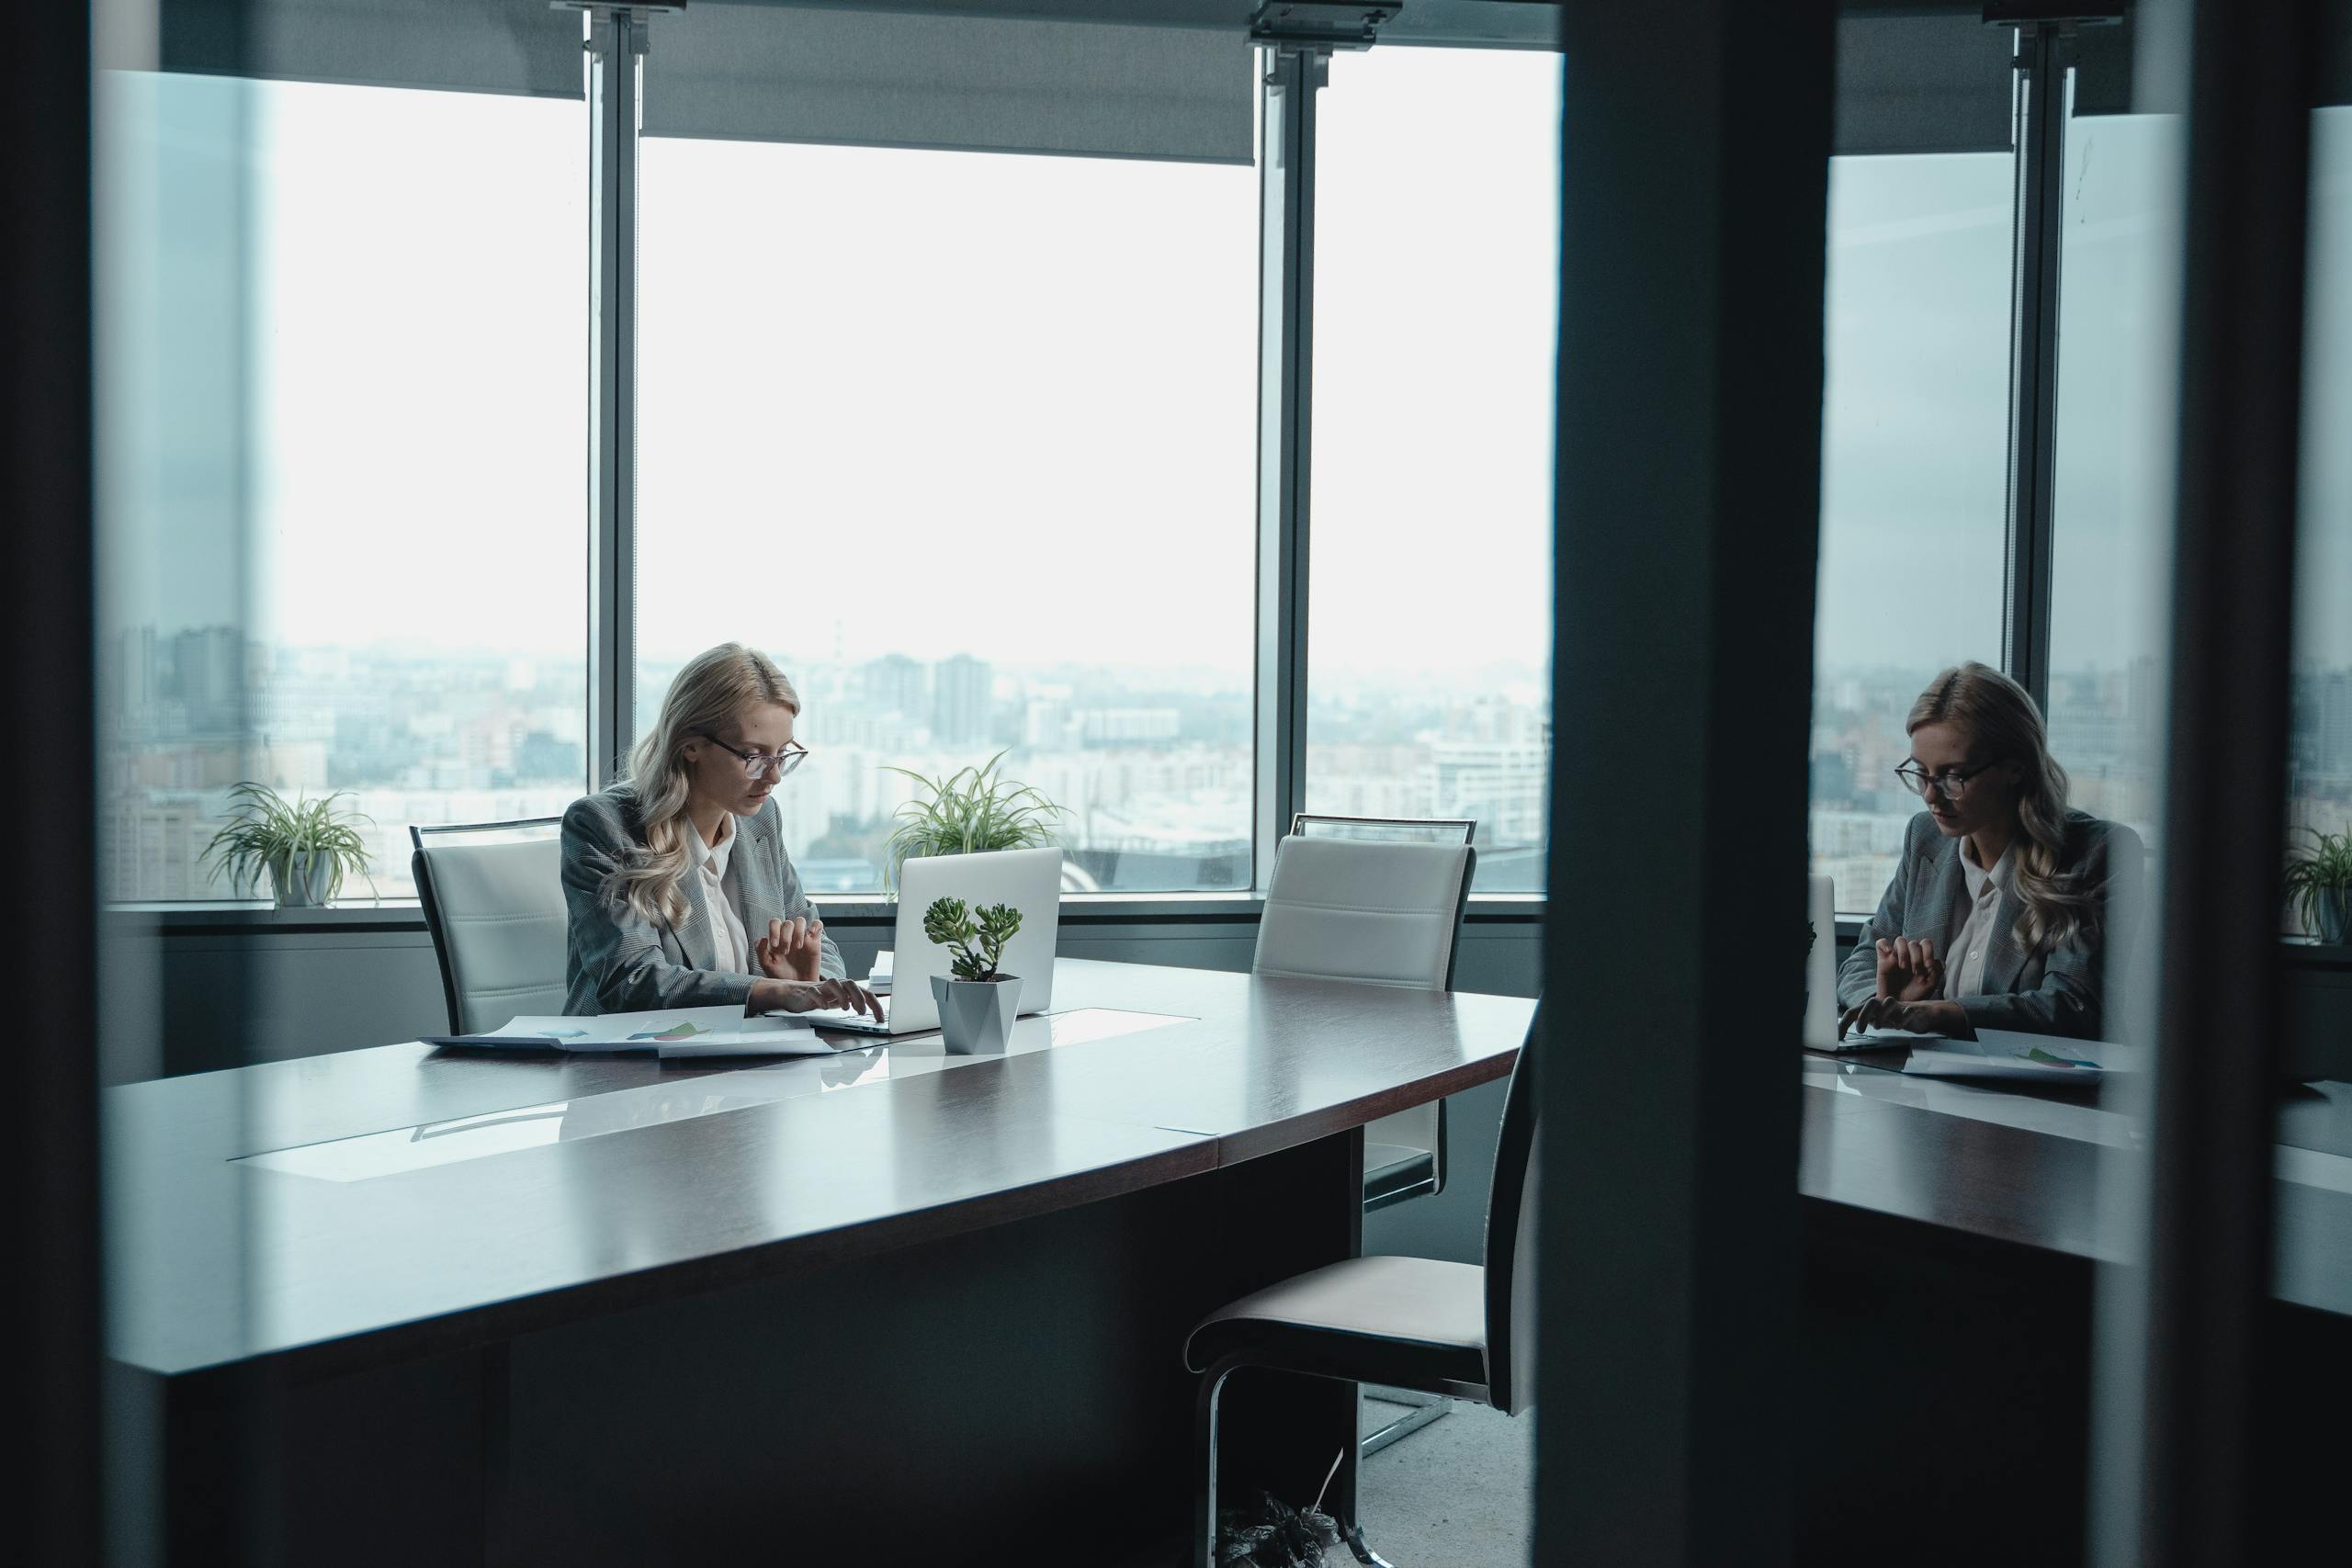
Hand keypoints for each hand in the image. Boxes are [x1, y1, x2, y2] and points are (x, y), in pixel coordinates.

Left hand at [755, 915, 826, 982]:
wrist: (797, 986)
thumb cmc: (781, 975)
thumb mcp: (767, 965)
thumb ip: (761, 952)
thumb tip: (763, 938)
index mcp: (777, 938)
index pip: (775, 923)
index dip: (774, 930)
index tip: (775, 945)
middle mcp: (789, 935)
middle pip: (787, 923)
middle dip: (785, 936)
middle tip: (785, 952)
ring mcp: (802, 937)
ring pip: (800, 921)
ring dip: (798, 932)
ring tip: (798, 947)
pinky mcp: (815, 941)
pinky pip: (817, 925)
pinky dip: (815, 926)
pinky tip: (811, 934)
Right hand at [755, 976, 884, 1019]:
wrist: (793, 994)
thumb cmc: (819, 997)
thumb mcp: (838, 1001)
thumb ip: (852, 1003)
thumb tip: (870, 1013)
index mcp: (845, 989)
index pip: (864, 992)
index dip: (874, 1004)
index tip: (880, 1019)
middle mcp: (836, 986)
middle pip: (851, 983)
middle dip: (859, 997)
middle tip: (862, 1012)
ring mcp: (821, 987)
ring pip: (834, 984)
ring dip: (842, 995)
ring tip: (846, 1008)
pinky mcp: (808, 992)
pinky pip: (814, 992)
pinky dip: (821, 999)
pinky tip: (825, 1008)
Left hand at [1838, 997, 1970, 1039]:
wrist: (1924, 1013)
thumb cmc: (1898, 1016)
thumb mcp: (1879, 1019)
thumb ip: (1866, 1021)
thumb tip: (1848, 1029)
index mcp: (1874, 1007)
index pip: (1855, 1011)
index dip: (1845, 1021)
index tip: (1839, 1036)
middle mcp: (1885, 1004)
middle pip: (1871, 1003)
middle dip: (1863, 1015)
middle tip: (1860, 1030)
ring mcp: (1900, 1006)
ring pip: (1889, 1002)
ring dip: (1882, 1014)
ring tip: (1877, 1027)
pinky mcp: (1914, 1011)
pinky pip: (1909, 1011)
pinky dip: (1903, 1018)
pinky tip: (1899, 1027)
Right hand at [1873, 936, 1942, 1002]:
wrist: (1899, 1005)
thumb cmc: (1915, 995)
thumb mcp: (1930, 985)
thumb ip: (1937, 971)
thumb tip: (1935, 960)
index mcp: (1922, 958)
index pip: (1926, 943)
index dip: (1928, 952)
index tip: (1928, 966)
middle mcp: (1909, 955)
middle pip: (1914, 943)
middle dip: (1917, 957)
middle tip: (1916, 972)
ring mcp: (1896, 956)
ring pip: (1900, 940)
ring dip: (1903, 952)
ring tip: (1903, 967)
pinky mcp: (1883, 960)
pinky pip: (1881, 943)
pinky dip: (1885, 945)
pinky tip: (1889, 954)